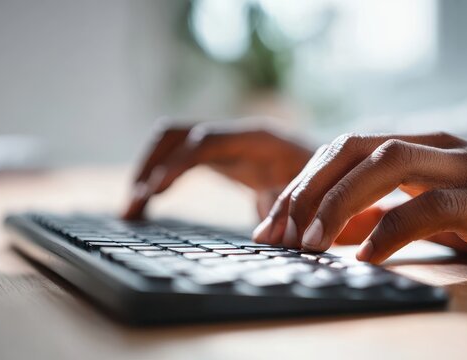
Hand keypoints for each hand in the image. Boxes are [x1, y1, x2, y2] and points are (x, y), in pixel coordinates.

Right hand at [123, 119, 312, 219]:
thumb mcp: (311, 199)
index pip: (205, 141)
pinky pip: (176, 158)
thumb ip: (287, 213)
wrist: (335, 169)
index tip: (153, 193)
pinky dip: (158, 177)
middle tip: (134, 205)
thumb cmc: (328, 185)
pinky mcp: (217, 155)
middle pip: (176, 133)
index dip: (177, 165)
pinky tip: (147, 205)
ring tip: (131, 210)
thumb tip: (262, 238)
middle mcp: (235, 133)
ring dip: (146, 170)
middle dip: (149, 165)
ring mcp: (223, 141)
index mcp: (259, 138)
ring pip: (169, 142)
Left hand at [253, 132, 466, 268]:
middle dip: (307, 189)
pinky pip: (429, 207)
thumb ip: (385, 209)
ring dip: (339, 202)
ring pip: (385, 163)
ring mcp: (462, 167)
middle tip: (277, 233)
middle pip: (352, 148)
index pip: (342, 151)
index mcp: (415, 146)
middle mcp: (433, 146)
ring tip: (311, 242)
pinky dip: (390, 230)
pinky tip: (366, 257)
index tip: (270, 225)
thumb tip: (334, 229)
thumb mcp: (430, 206)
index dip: (300, 184)